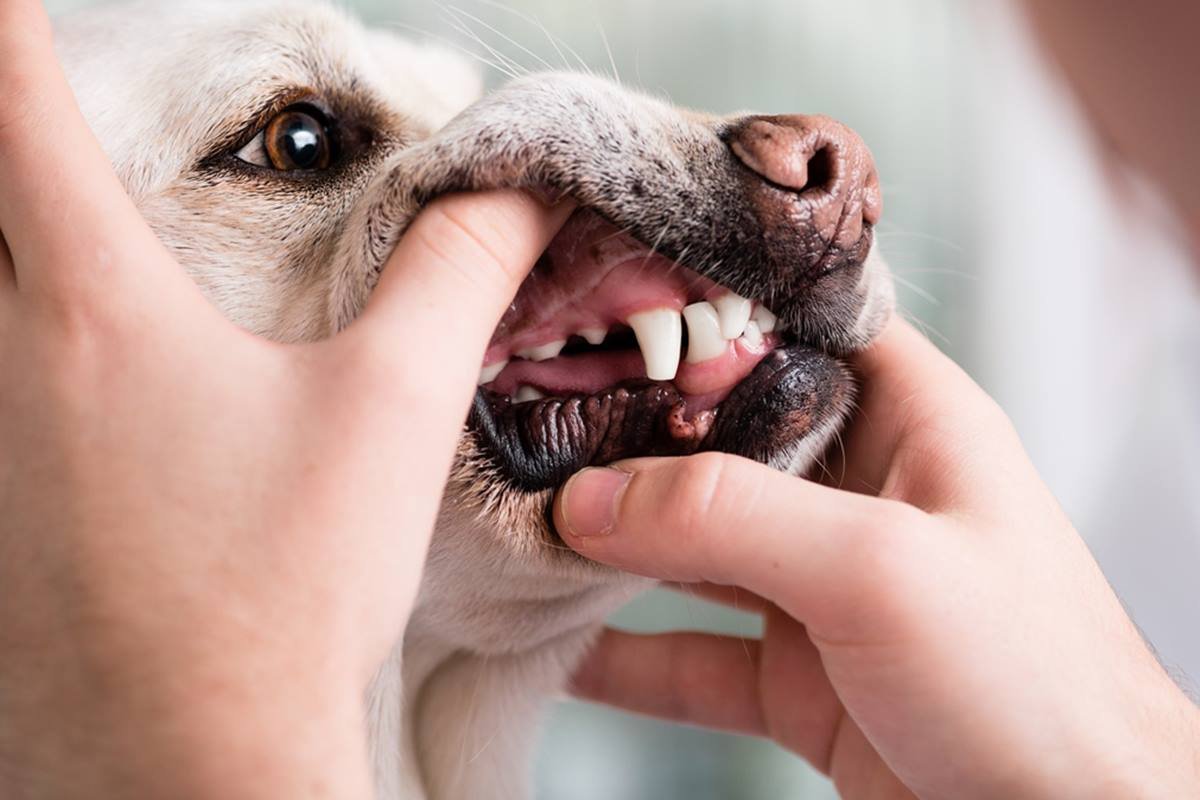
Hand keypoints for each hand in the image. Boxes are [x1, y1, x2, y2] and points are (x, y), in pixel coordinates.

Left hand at [0, 4, 570, 797]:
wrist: (201, 757)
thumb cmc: (289, 586)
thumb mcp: (394, 409)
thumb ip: (458, 273)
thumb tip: (520, 190)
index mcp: (97, 310)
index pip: (15, 110)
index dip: (14, 28)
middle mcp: (0, 358)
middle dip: (5, 135)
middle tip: (36, 106)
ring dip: (12, 245)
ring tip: (66, 238)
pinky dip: (16, 344)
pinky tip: (77, 401)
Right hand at [555, 319, 1199, 798]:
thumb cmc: (1036, 684)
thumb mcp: (878, 567)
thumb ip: (729, 517)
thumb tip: (590, 499)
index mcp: (911, 423)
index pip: (800, 329)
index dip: (711, 311)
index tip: (610, 305)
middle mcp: (862, 495)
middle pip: (725, 440)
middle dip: (633, 436)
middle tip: (535, 424)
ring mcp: (824, 589)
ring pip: (696, 548)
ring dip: (615, 547)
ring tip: (525, 530)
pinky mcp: (799, 676)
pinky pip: (690, 655)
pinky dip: (625, 657)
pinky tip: (560, 649)